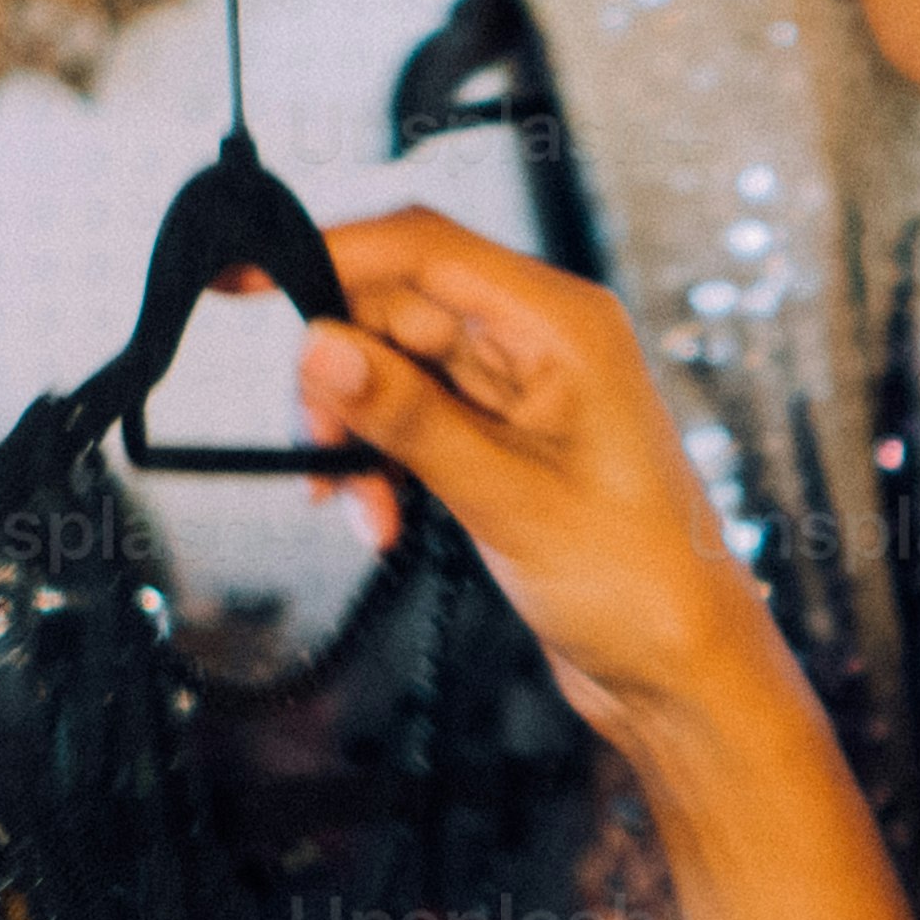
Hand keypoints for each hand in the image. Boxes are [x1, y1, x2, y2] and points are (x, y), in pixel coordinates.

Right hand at [295, 211, 780, 738]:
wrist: (680, 673)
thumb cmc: (636, 585)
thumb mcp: (507, 498)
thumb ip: (408, 419)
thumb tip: (318, 347)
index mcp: (562, 322)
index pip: (421, 247)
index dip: (325, 250)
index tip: (239, 277)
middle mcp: (540, 340)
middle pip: (393, 305)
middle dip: (338, 373)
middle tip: (317, 447)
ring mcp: (518, 391)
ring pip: (392, 369)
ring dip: (355, 432)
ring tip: (356, 508)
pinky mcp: (500, 441)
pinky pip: (411, 421)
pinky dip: (380, 463)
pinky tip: (378, 521)